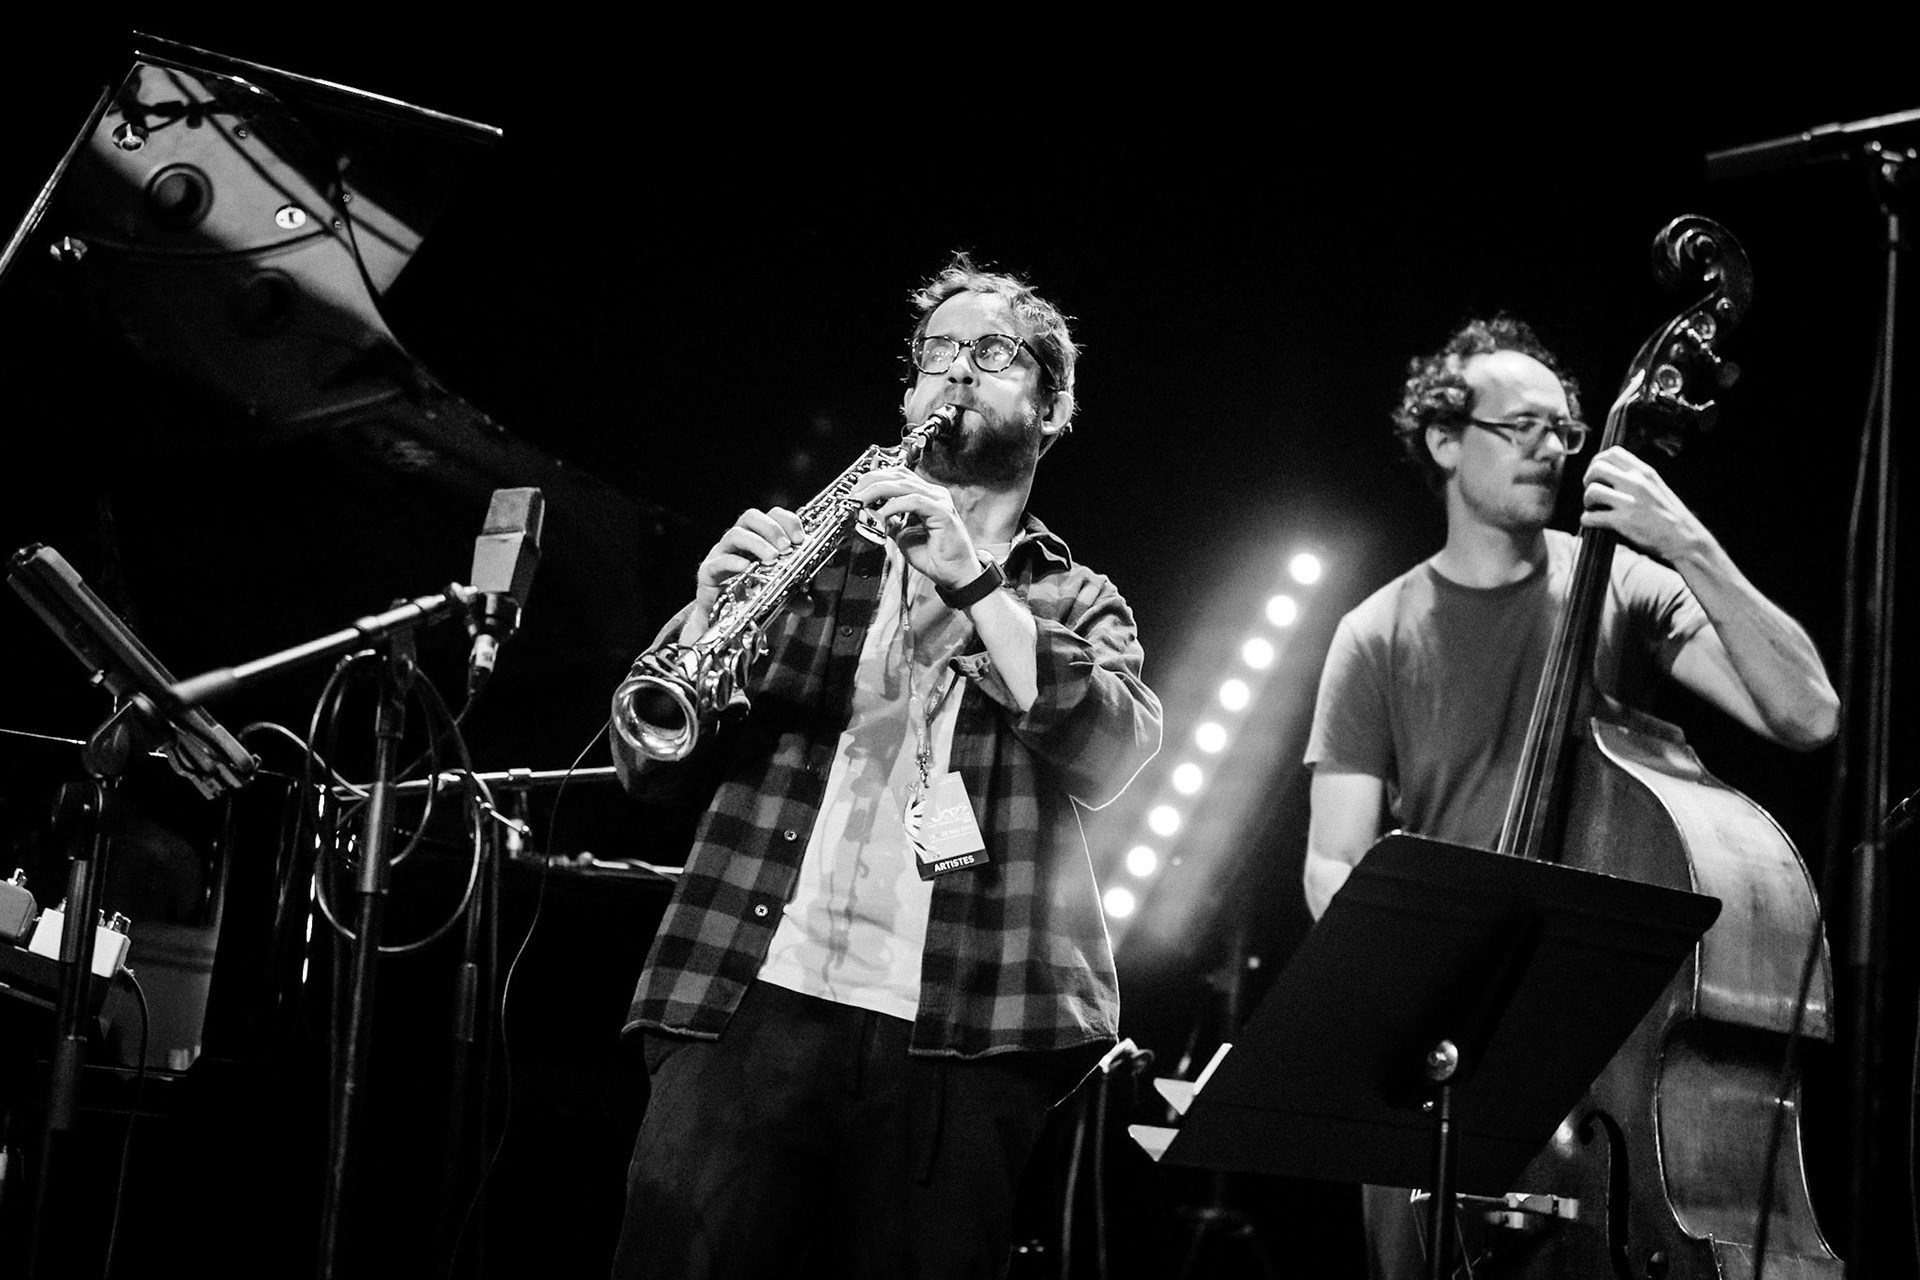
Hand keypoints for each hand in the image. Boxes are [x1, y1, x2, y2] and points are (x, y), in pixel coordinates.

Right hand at [694, 506, 805, 609]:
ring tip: (772, 559)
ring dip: (757, 543)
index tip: (800, 539)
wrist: (722, 616)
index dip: (787, 521)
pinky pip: (719, 561)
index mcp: (759, 538)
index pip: (772, 515)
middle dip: (772, 529)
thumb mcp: (778, 595)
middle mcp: (740, 541)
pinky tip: (746, 568)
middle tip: (786, 547)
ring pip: (735, 534)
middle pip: (751, 517)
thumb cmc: (750, 595)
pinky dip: (733, 562)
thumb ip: (794, 597)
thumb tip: (809, 605)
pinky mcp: (709, 571)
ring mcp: (722, 553)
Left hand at [846, 466, 978, 591]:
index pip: (897, 476)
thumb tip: (872, 515)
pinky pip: (914, 501)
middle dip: (871, 482)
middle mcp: (934, 494)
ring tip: (861, 501)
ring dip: (877, 491)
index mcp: (926, 496)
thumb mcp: (904, 536)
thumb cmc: (937, 557)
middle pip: (898, 475)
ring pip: (903, 485)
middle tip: (853, 494)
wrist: (956, 574)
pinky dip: (894, 506)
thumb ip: (891, 522)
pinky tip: (882, 515)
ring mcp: (939, 501)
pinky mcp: (942, 512)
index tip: (855, 492)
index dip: (874, 480)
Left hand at [1580, 445, 1709, 563]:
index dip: (1597, 461)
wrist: (1684, 539)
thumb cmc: (1670, 516)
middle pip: (1597, 468)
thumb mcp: (1656, 487)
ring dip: (1587, 501)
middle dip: (1588, 480)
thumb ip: (1636, 478)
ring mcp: (1630, 502)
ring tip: (1594, 509)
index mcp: (1645, 472)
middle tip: (1593, 493)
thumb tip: (1610, 475)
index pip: (1613, 453)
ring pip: (1591, 491)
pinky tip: (1594, 523)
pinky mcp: (1624, 521)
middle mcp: (1637, 483)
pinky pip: (1591, 517)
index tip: (1596, 474)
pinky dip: (1587, 521)